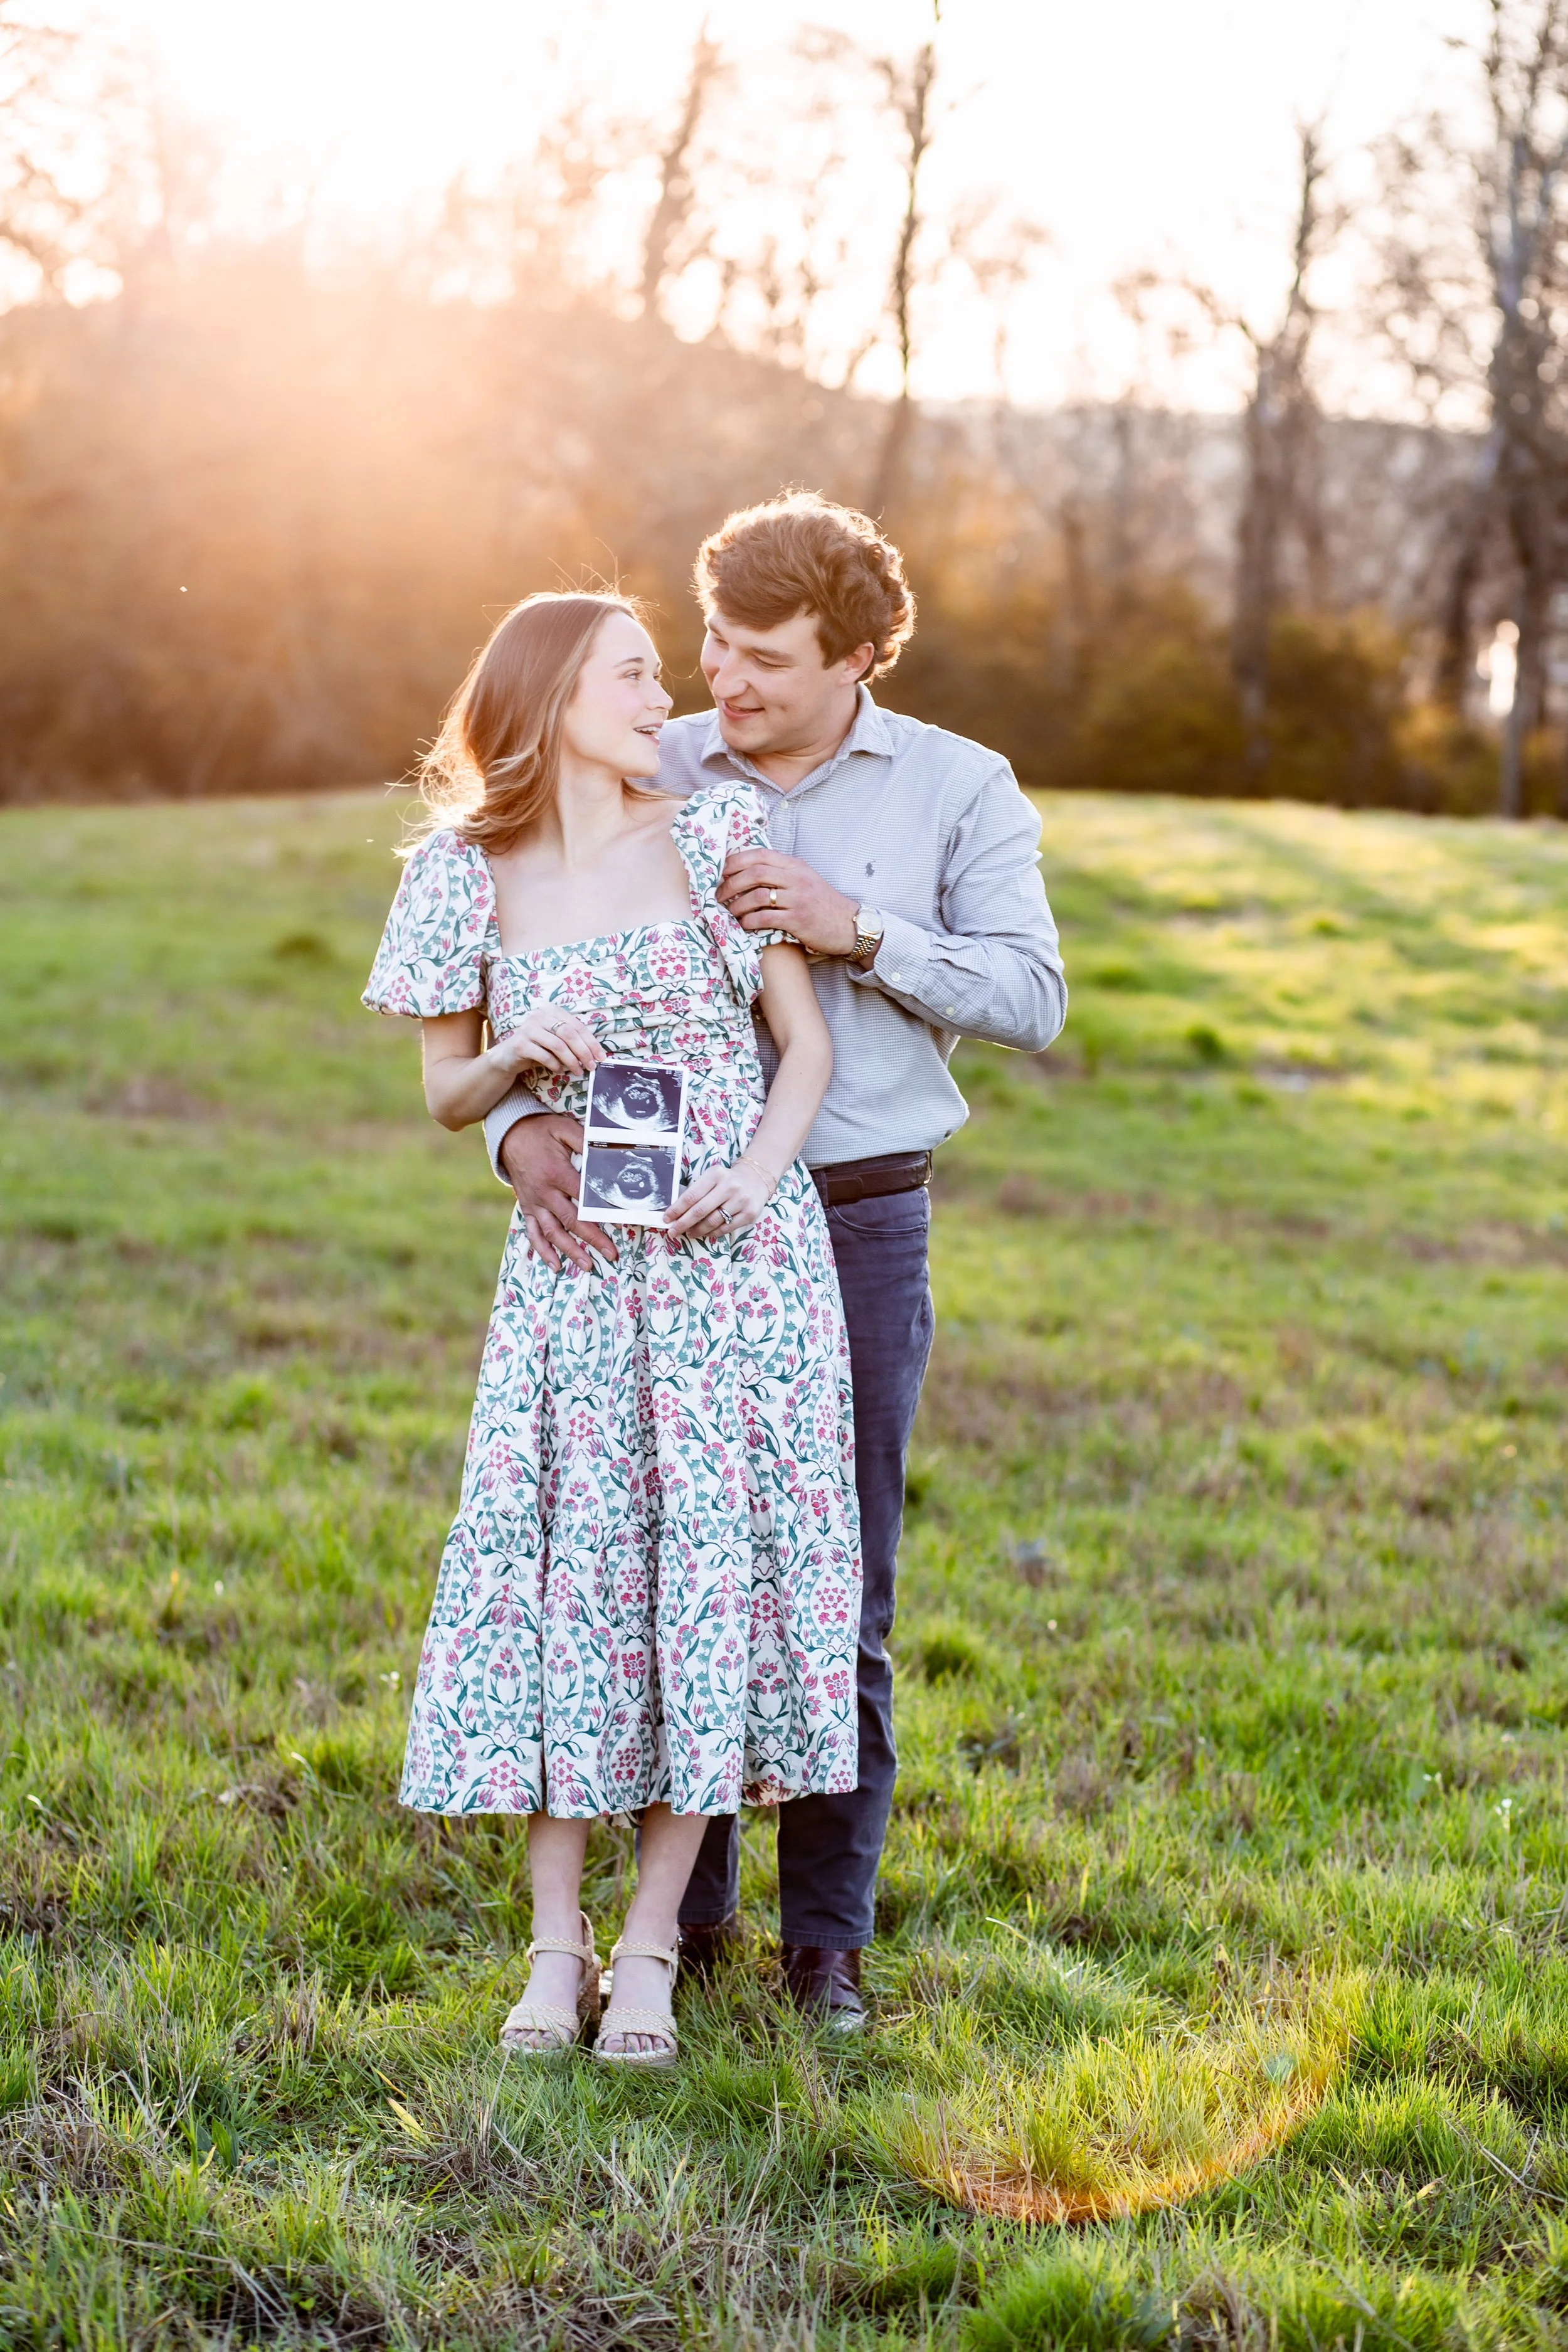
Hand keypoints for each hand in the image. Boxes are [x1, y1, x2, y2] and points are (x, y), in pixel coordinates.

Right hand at [491, 1006, 605, 1079]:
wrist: (509, 1055)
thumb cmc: (537, 1046)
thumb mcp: (556, 1039)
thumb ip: (572, 1041)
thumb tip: (596, 1054)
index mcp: (551, 1011)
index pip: (577, 1026)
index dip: (591, 1042)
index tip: (601, 1057)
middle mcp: (539, 1015)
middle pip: (568, 1034)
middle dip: (583, 1052)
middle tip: (591, 1066)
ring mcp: (528, 1028)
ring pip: (558, 1045)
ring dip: (571, 1060)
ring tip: (578, 1071)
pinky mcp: (520, 1043)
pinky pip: (544, 1055)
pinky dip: (555, 1065)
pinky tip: (559, 1070)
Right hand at [499, 1113, 617, 1272]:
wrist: (509, 1134)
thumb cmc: (541, 1131)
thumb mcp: (564, 1129)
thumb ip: (585, 1142)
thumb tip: (606, 1155)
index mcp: (557, 1173)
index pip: (584, 1197)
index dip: (603, 1211)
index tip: (621, 1223)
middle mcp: (545, 1192)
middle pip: (572, 1220)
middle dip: (592, 1239)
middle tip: (610, 1254)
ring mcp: (534, 1203)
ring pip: (553, 1232)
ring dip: (570, 1250)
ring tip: (587, 1266)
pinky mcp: (527, 1207)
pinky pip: (533, 1232)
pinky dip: (543, 1250)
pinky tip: (555, 1265)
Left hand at [664, 1154, 776, 1242]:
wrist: (756, 1179)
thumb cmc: (727, 1181)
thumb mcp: (712, 1178)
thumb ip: (697, 1192)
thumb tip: (677, 1213)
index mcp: (716, 1175)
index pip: (691, 1195)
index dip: (677, 1209)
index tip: (667, 1219)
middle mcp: (729, 1187)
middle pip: (700, 1210)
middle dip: (683, 1223)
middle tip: (673, 1232)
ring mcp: (741, 1201)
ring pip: (712, 1222)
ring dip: (697, 1230)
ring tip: (689, 1233)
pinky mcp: (749, 1214)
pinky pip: (725, 1228)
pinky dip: (712, 1233)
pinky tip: (705, 1232)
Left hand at [718, 850, 858, 956]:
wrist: (849, 926)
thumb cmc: (823, 904)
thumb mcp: (805, 880)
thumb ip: (782, 873)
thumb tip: (748, 872)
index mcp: (796, 866)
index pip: (760, 855)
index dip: (736, 862)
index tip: (721, 872)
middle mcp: (797, 879)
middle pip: (755, 873)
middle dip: (731, 884)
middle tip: (718, 895)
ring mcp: (798, 899)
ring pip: (757, 896)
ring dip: (737, 905)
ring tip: (729, 912)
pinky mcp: (798, 920)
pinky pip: (766, 918)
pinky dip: (750, 922)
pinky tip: (744, 925)